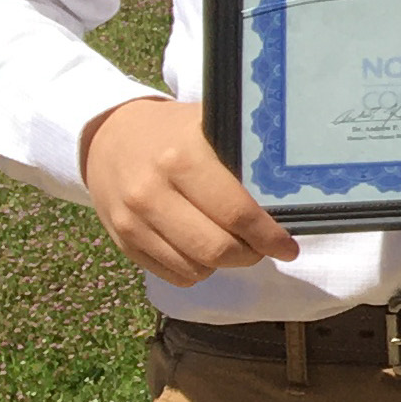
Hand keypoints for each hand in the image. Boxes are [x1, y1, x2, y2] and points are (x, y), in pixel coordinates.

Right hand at [82, 98, 297, 286]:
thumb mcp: (208, 127)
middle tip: (264, 247)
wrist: (107, 136)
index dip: (268, 237)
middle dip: (250, 255)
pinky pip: (171, 275)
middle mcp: (152, 192)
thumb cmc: (173, 132)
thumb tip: (292, 188)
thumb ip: (244, 154)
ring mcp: (132, 220)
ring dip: (223, 264)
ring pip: (194, 269)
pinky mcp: (121, 240)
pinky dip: (195, 270)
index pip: (236, 212)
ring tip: (233, 244)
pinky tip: (201, 248)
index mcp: (181, 158)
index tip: (288, 247)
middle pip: (216, 249)